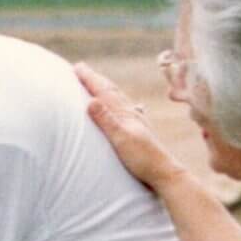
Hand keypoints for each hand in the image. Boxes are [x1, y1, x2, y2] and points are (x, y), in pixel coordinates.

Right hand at [71, 61, 183, 192]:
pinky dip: (123, 105)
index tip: (76, 67)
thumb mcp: (121, 139)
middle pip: (111, 91)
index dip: (90, 79)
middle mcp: (131, 114)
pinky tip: (133, 107)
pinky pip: (128, 111)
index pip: (103, 92)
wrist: (164, 173)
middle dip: (96, 80)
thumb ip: (107, 120)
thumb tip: (91, 100)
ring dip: (107, 90)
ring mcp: (136, 122)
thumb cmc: (143, 159)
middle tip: (82, 69)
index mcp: (124, 113)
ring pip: (119, 100)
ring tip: (101, 83)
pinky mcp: (140, 132)